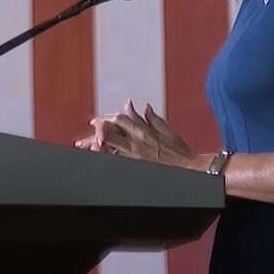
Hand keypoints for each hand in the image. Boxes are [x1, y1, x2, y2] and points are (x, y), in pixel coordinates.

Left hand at [74, 99, 197, 168]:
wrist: (190, 168)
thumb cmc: (179, 150)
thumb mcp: (165, 130)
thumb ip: (151, 117)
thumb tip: (143, 105)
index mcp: (144, 131)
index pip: (120, 119)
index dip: (106, 118)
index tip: (96, 121)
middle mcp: (137, 142)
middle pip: (110, 132)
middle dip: (95, 133)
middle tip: (83, 139)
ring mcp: (135, 155)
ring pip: (109, 148)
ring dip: (95, 146)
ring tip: (83, 148)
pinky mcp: (136, 166)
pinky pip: (116, 161)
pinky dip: (105, 158)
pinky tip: (96, 159)